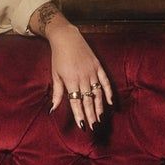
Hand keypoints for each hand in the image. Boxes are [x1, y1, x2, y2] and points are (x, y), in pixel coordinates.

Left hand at [28, 2, 112, 130]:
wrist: (67, 38)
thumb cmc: (58, 58)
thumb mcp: (55, 75)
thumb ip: (57, 93)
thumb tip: (53, 109)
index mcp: (70, 80)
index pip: (76, 102)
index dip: (79, 114)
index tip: (82, 126)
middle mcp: (83, 78)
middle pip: (88, 100)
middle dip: (91, 114)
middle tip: (94, 127)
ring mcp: (92, 72)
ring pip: (98, 93)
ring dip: (99, 107)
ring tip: (100, 118)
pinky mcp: (98, 66)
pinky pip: (105, 82)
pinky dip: (109, 92)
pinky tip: (111, 103)